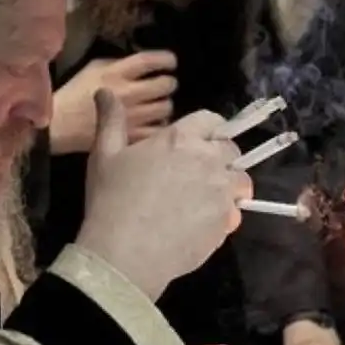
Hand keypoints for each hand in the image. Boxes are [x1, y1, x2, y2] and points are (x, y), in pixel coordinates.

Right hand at [50, 52, 176, 153]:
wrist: (59, 124)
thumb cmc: (75, 93)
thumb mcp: (93, 68)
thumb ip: (119, 63)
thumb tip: (144, 64)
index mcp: (116, 73)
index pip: (149, 61)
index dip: (166, 59)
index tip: (171, 62)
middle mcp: (128, 93)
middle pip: (165, 85)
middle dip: (168, 83)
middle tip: (164, 85)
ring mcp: (132, 117)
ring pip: (166, 107)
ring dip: (165, 104)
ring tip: (157, 105)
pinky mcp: (131, 137)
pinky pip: (159, 130)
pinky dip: (159, 125)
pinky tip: (153, 123)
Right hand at [75, 89, 252, 299]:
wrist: (123, 253)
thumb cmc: (111, 200)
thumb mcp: (104, 155)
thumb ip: (111, 120)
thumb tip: (104, 91)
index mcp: (182, 138)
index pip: (212, 120)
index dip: (208, 130)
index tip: (197, 143)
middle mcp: (209, 160)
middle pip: (231, 150)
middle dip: (220, 158)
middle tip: (198, 174)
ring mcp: (221, 192)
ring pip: (240, 181)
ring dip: (229, 186)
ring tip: (207, 200)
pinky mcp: (225, 222)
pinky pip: (235, 213)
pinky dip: (225, 216)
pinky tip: (202, 224)